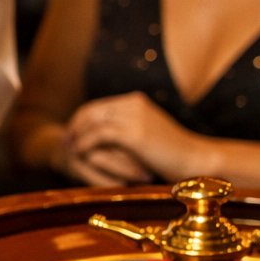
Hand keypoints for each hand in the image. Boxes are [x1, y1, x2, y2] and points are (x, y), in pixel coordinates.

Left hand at [64, 93, 203, 183]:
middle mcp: (133, 104)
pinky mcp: (134, 134)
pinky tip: (80, 153)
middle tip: (64, 142)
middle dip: (74, 126)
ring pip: (92, 121)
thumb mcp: (148, 132)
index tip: (70, 135)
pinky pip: (99, 135)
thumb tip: (109, 131)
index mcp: (135, 101)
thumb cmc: (172, 151)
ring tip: (69, 150)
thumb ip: (128, 126)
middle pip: (91, 111)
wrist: (195, 159)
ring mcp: (134, 117)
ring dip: (77, 136)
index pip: (97, 106)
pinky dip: (85, 144)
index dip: (80, 120)